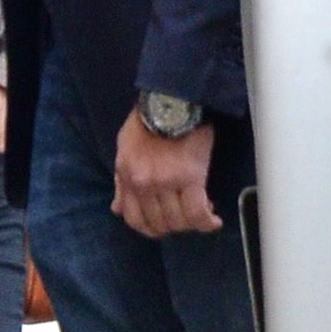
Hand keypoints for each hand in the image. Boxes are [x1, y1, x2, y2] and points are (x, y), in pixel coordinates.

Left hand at [111, 108, 220, 236]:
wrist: (171, 102)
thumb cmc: (148, 123)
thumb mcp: (124, 150)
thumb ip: (121, 183)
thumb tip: (117, 209)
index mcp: (128, 177)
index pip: (134, 219)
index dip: (150, 228)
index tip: (163, 225)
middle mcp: (144, 184)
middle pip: (159, 223)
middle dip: (174, 225)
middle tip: (186, 216)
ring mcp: (166, 182)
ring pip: (179, 220)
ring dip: (191, 222)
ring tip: (201, 211)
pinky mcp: (190, 177)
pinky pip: (197, 212)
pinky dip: (206, 222)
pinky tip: (213, 221)